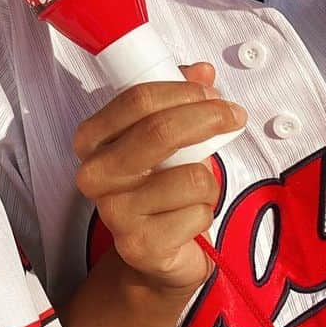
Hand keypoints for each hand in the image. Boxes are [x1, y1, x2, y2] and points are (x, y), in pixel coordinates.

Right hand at [73, 65, 244, 295]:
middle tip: (233, 116)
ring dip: (209, 180)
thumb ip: (178, 100)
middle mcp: (95, 173)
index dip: (183, 91)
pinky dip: (205, 213)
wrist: (152, 255)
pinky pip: (196, 213)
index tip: (212, 93)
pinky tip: (189, 219)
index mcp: (92, 139)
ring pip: (190, 177)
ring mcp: (114, 211)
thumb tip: (203, 71)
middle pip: (160, 131)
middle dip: (207, 118)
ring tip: (197, 190)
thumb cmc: (158, 187)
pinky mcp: (140, 245)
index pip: (138, 99)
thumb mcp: (163, 139)